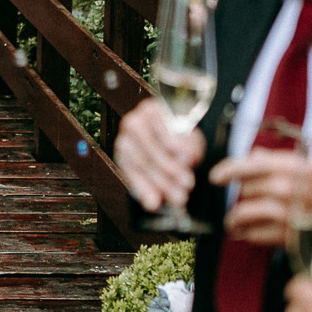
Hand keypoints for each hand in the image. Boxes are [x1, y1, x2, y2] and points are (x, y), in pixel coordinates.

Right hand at [111, 97, 204, 211]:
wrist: (164, 141)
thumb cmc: (180, 137)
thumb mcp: (191, 137)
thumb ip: (190, 146)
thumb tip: (187, 160)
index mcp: (153, 109)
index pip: (161, 125)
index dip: (176, 143)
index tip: (191, 158)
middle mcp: (134, 122)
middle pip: (151, 148)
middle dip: (171, 169)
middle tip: (188, 184)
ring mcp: (124, 141)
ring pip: (141, 164)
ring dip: (161, 183)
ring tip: (178, 197)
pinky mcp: (120, 159)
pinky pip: (130, 176)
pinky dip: (143, 190)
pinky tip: (153, 203)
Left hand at [211, 150, 311, 246]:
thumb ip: (283, 161)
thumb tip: (252, 156)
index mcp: (298, 167)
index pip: (254, 164)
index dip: (230, 169)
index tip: (216, 176)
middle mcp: (290, 189)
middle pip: (249, 188)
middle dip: (243, 195)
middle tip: (242, 199)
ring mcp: (289, 214)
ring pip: (247, 211)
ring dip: (236, 218)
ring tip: (232, 222)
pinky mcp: (289, 237)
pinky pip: (256, 234)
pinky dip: (248, 234)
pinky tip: (247, 234)